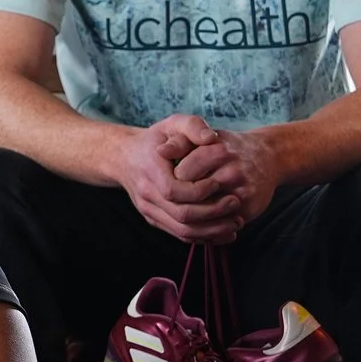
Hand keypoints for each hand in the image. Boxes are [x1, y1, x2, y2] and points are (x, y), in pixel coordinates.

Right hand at [113, 115, 246, 243]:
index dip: (200, 191)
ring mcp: (149, 210)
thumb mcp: (172, 124)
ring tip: (235, 222)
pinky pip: (180, 235)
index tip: (219, 183)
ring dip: (212, 230)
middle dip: (212, 212)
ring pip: (182, 230)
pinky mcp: (155, 220)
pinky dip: (204, 236)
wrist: (124, 157)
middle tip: (235, 202)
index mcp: (150, 171)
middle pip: (181, 215)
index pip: (174, 190)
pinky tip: (224, 233)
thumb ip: (192, 126)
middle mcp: (147, 195)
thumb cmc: (155, 139)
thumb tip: (211, 138)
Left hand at [173, 125, 281, 232]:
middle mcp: (233, 173)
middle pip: (193, 196)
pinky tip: (200, 217)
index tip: (170, 178)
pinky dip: (207, 224)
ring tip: (185, 206)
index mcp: (218, 151)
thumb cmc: (227, 146)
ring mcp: (243, 193)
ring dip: (192, 214)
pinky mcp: (248, 210)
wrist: (268, 157)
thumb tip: (160, 151)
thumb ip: (181, 141)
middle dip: (181, 198)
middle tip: (176, 195)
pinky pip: (220, 224)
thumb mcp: (205, 135)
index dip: (172, 179)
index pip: (182, 174)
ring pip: (206, 214)